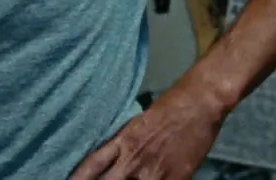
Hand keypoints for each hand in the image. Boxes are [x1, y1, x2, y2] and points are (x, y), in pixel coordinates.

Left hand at [69, 87, 227, 179]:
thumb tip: (113, 160)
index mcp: (122, 142)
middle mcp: (133, 159)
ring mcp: (154, 171)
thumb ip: (123, 145)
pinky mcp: (176, 178)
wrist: (197, 104)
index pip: (92, 165)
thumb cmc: (167, 109)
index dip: (78, 178)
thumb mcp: (135, 125)